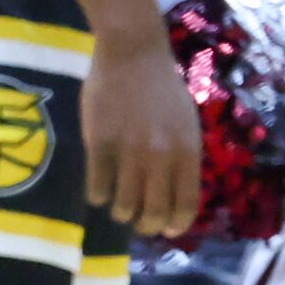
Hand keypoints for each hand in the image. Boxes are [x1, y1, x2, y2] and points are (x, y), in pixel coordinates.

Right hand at [83, 28, 201, 237]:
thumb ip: (183, 160)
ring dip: (120, 212)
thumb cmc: (163, 91)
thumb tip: (176, 199)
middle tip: (138, 220)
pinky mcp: (99, 144)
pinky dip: (97, 196)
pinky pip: (97, 188)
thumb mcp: (186, 126)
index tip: (166, 230)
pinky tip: (98, 189)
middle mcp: (161, 156)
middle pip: (153, 212)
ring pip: (123, 206)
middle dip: (146, 224)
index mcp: (187, 152)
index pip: (185, 205)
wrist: (133, 54)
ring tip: (118, 204)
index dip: (175, 225)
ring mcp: (129, 151)